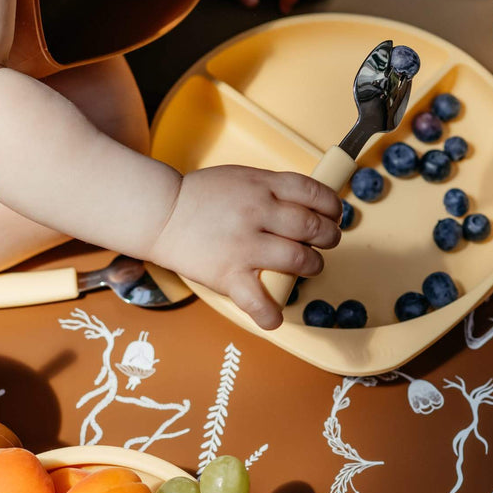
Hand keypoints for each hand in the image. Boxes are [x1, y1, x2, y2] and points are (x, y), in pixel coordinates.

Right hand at [148, 166, 342, 329]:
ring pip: (299, 260)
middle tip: (324, 242)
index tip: (333, 216)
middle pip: (313, 228)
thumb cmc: (200, 197)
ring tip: (307, 267)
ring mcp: (244, 246)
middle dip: (328, 237)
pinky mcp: (229, 275)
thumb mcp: (242, 177)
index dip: (332, 207)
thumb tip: (309, 206)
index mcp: (262, 186)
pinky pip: (259, 300)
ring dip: (313, 266)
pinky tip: (275, 315)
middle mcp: (257, 213)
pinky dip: (272, 313)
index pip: (314, 193)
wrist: (160, 214)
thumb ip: (273, 190)